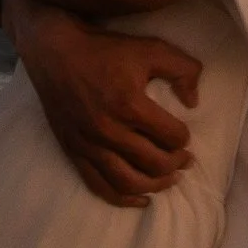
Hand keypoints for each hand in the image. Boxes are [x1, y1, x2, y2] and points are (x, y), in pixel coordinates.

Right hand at [10, 0, 202, 207]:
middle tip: (184, 158)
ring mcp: (89, 145)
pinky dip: (124, 199)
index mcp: (130, 105)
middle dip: (176, 163)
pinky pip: (100, 186)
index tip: (184, 134)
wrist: (54, 51)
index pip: (171, 136)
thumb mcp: (150, 48)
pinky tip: (142, 199)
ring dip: (156, 186)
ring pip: (129, 182)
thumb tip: (193, 102)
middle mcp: (109, 131)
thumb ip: (182, 69)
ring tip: (170, 178)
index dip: (184, 138)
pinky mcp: (74, 152)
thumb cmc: (104, 49)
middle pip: (154, 163)